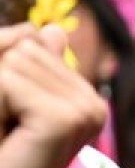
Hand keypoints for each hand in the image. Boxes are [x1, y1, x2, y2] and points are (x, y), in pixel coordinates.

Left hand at [0, 24, 109, 167]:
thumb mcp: (4, 98)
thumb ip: (17, 58)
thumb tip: (48, 29)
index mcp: (80, 95)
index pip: (31, 40)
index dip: (1, 73)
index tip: (7, 119)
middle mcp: (91, 101)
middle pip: (22, 45)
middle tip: (3, 129)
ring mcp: (85, 110)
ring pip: (12, 60)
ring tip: (3, 135)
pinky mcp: (67, 119)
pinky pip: (7, 81)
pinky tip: (7, 138)